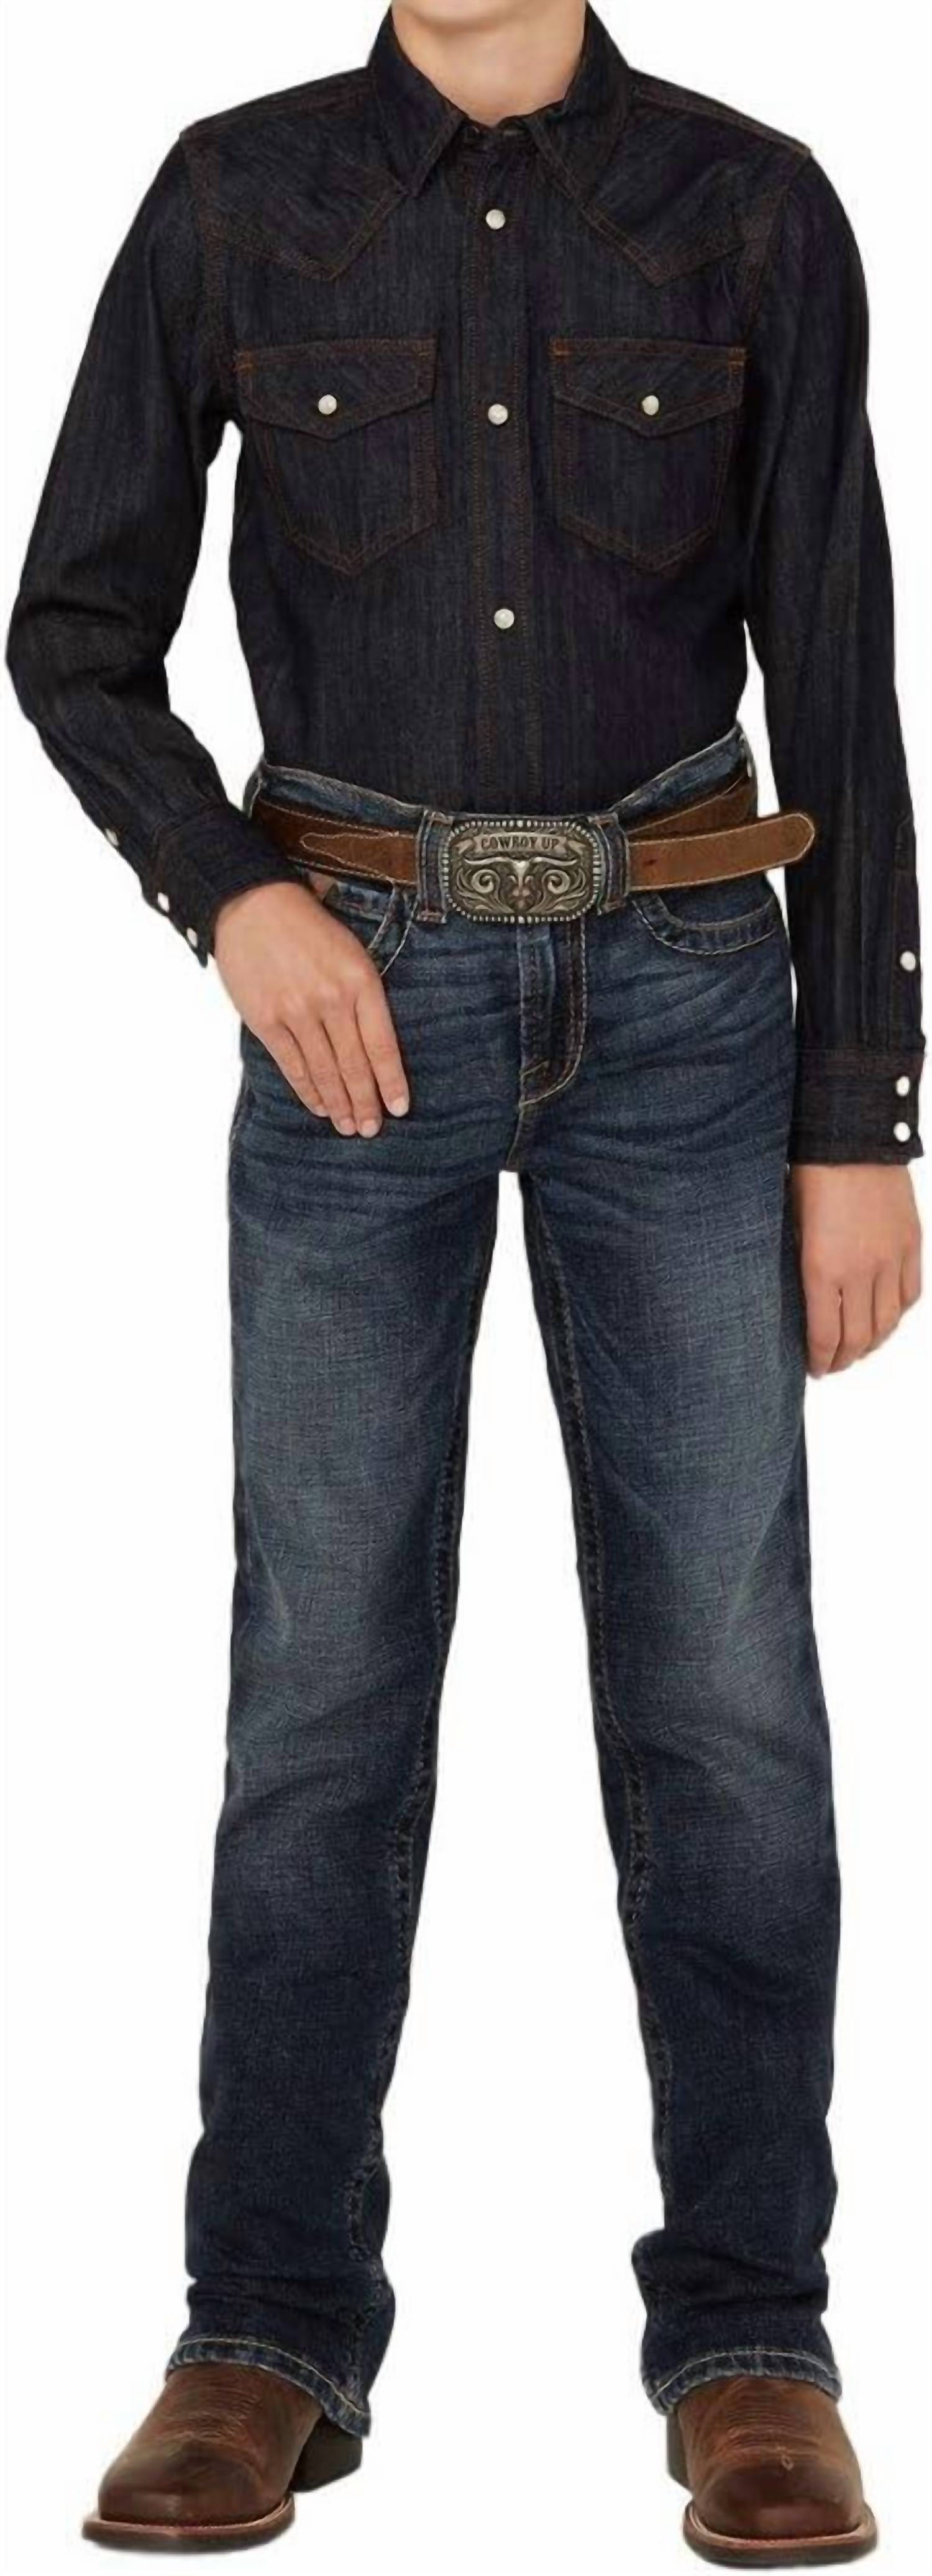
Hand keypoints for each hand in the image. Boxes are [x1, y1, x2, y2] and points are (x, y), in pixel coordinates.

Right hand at [214, 879, 408, 1135]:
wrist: (253, 904)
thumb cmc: (308, 927)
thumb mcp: (351, 951)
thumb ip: (363, 995)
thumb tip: (374, 1047)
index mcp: (360, 980)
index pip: (382, 1044)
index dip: (391, 1081)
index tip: (401, 1108)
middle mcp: (331, 999)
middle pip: (355, 1065)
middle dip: (366, 1103)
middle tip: (372, 1129)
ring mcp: (297, 1012)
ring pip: (324, 1071)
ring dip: (339, 1104)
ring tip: (349, 1127)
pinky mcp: (266, 1021)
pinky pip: (293, 1066)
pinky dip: (307, 1090)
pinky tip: (319, 1107)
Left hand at [789, 1164, 921, 1374]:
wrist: (853, 1138)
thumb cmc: (811, 1175)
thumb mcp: (791, 1226)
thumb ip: (801, 1268)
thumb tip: (804, 1302)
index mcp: (822, 1269)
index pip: (825, 1335)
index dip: (821, 1359)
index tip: (815, 1368)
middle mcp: (860, 1271)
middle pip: (859, 1338)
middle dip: (845, 1359)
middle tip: (834, 1364)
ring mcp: (891, 1259)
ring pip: (888, 1322)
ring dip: (874, 1343)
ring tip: (860, 1348)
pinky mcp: (912, 1245)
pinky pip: (910, 1294)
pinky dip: (898, 1313)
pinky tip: (886, 1317)